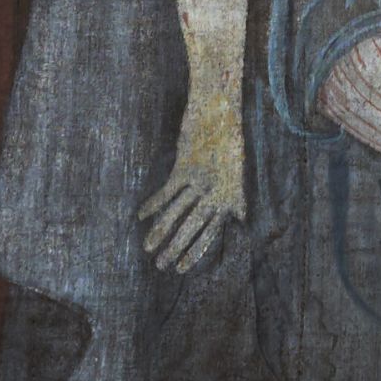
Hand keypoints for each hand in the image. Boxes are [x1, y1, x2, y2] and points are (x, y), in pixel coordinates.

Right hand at [141, 95, 243, 274]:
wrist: (220, 112)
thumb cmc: (229, 143)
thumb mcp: (239, 172)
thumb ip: (237, 198)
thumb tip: (240, 218)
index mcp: (228, 198)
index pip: (209, 233)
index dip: (194, 252)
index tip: (180, 268)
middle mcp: (214, 193)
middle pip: (190, 227)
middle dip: (173, 248)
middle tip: (159, 266)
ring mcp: (199, 181)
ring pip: (175, 213)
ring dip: (159, 231)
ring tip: (147, 247)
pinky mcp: (185, 168)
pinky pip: (166, 192)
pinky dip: (152, 205)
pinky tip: (141, 216)